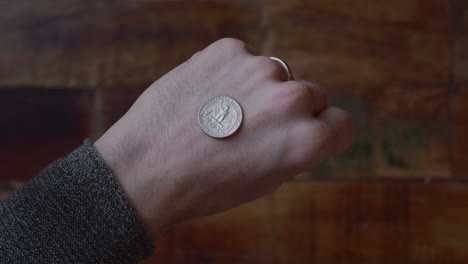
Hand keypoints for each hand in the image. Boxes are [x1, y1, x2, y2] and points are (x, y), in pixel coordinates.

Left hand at [93, 38, 354, 238]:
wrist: (145, 169)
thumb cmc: (205, 185)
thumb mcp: (266, 180)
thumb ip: (296, 147)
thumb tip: (304, 121)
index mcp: (307, 139)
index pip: (342, 123)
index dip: (322, 132)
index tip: (304, 135)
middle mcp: (290, 99)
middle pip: (311, 94)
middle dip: (290, 110)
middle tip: (253, 128)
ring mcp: (258, 68)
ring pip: (275, 74)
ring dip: (258, 90)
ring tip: (223, 113)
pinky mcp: (227, 49)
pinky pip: (242, 59)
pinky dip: (230, 74)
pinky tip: (207, 96)